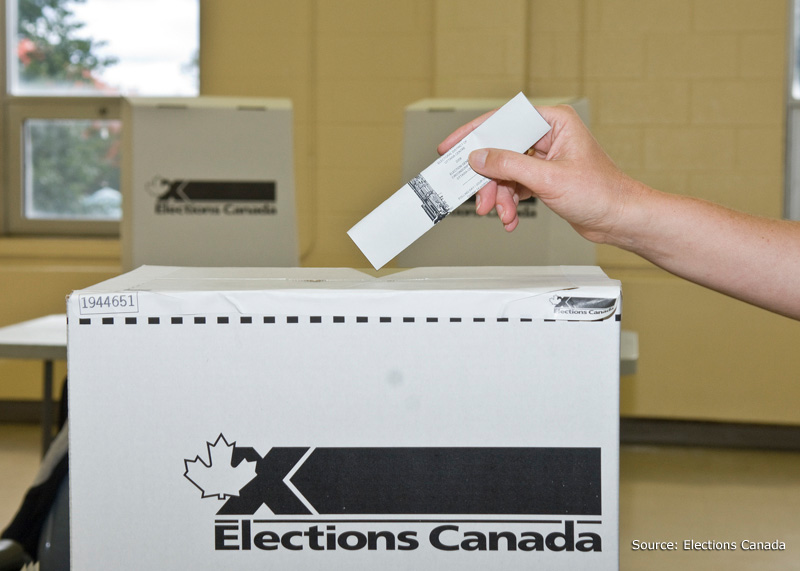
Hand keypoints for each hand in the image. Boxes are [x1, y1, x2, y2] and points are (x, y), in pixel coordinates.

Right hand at [438, 105, 637, 242]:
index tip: (450, 146)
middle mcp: (548, 135)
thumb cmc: (602, 193)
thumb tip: (479, 156)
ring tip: (503, 214)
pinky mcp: (543, 177)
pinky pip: (514, 185)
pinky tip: (511, 217)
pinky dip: (509, 202)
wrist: (620, 219)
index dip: (474, 134)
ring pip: (505, 172)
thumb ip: (509, 165)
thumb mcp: (548, 178)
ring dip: (499, 196)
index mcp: (554, 121)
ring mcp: (544, 157)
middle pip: (500, 150)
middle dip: (489, 179)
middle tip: (479, 198)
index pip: (503, 120)